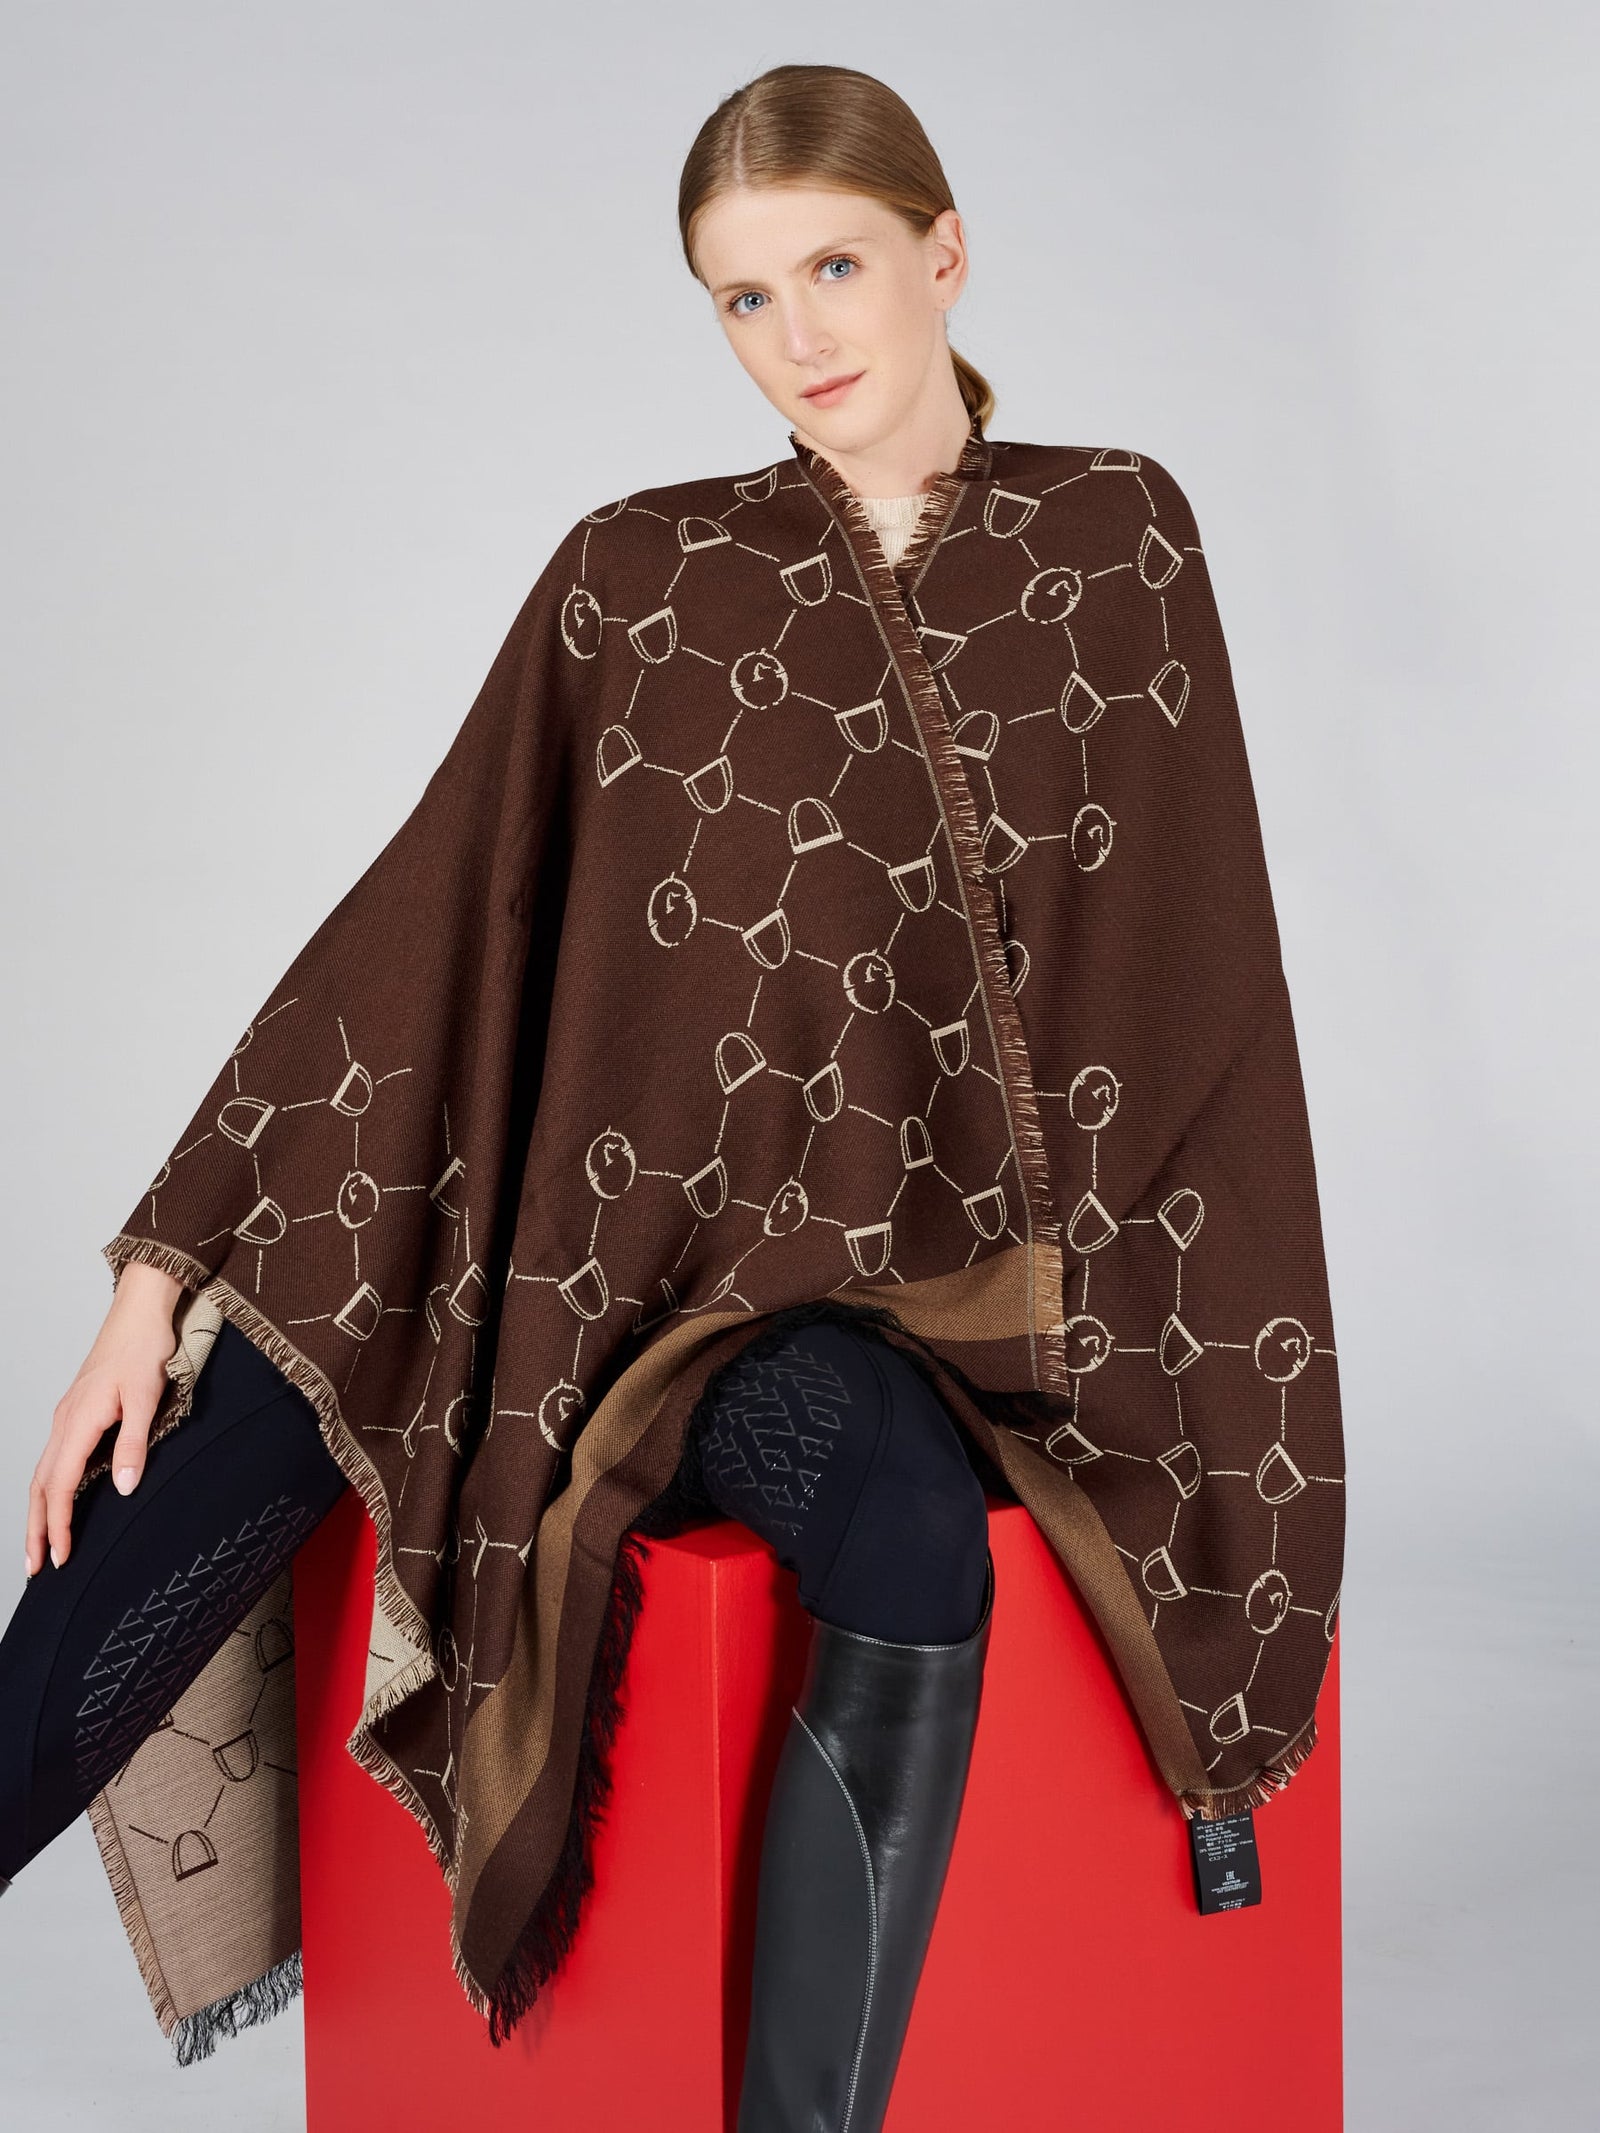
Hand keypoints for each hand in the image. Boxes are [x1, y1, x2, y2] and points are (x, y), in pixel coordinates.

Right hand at [26, 1263, 182, 1576]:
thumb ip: (133, 1444)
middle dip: (35, 1529)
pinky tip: (56, 1502)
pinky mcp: (76, 1413)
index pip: (59, 1486)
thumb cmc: (144, 1350)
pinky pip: (53, 1458)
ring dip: (38, 1512)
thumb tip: (123, 1488)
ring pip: (42, 1473)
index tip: (60, 1558)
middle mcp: (65, 1422)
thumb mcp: (147, 1398)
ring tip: (39, 1545)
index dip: (58, 1525)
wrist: (139, 1313)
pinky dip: (48, 1488)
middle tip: (35, 1568)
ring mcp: (67, 1417)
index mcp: (78, 1422)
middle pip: (39, 1486)